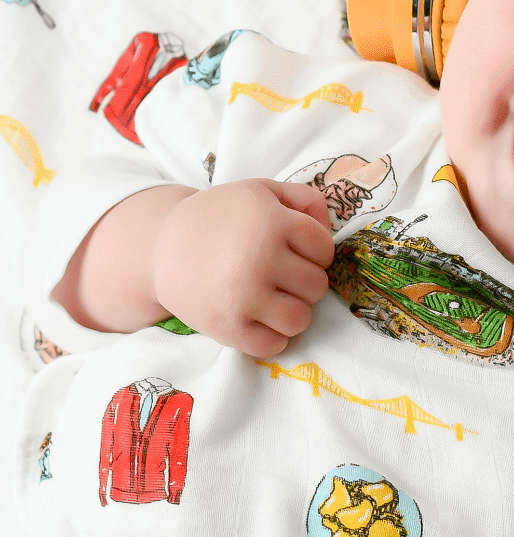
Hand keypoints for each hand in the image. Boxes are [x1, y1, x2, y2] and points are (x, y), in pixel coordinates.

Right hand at [152, 179, 334, 355]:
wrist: (161, 246)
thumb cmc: (222, 217)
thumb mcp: (262, 191)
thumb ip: (306, 199)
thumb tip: (329, 227)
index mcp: (272, 222)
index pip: (324, 250)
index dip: (315, 251)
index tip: (295, 250)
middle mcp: (259, 259)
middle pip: (317, 286)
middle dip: (304, 281)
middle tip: (280, 274)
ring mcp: (243, 296)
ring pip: (301, 319)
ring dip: (292, 311)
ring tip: (274, 298)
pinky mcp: (227, 327)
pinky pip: (274, 345)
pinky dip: (272, 336)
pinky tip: (259, 318)